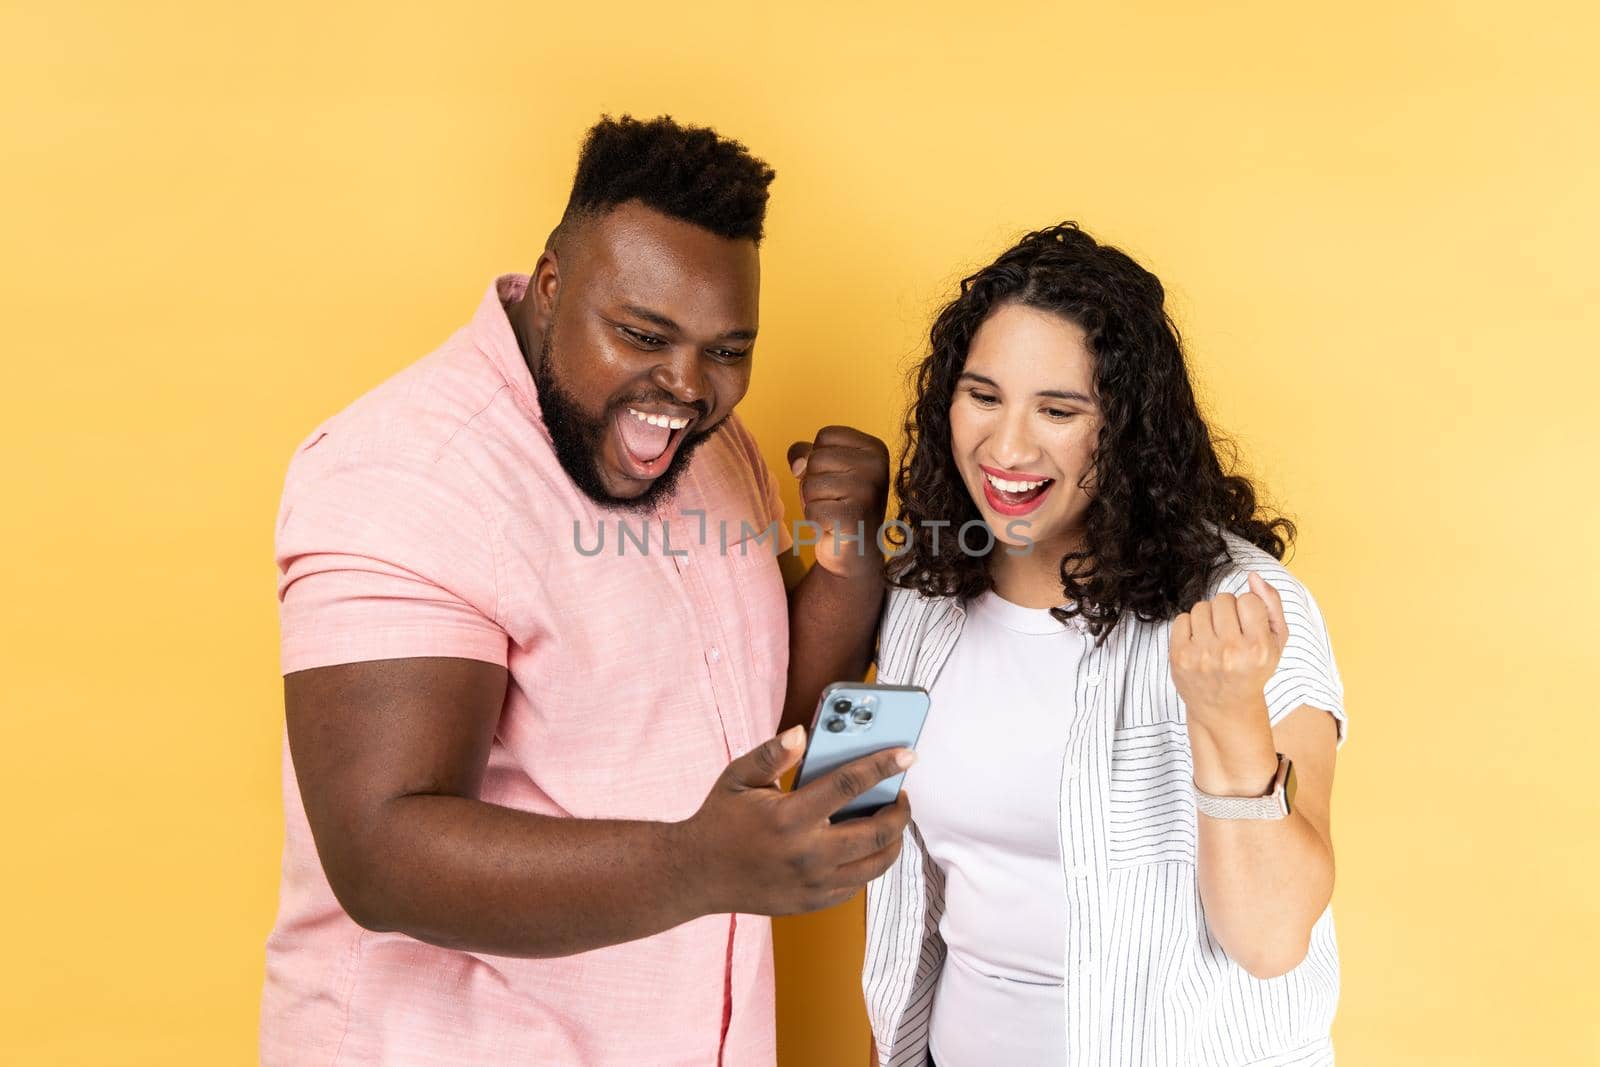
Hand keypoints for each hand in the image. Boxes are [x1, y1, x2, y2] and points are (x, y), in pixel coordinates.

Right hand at [679, 725, 913, 915]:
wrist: (696, 875)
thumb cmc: (719, 819)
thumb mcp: (739, 777)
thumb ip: (773, 753)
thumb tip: (803, 732)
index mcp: (789, 818)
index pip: (849, 785)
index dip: (882, 766)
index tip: (907, 754)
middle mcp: (806, 854)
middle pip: (876, 832)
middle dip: (900, 810)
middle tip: (901, 794)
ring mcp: (812, 884)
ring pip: (875, 864)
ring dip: (893, 840)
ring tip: (891, 820)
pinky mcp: (813, 902)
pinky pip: (858, 884)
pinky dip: (871, 863)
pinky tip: (867, 845)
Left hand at [787, 426, 890, 579]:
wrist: (855, 551)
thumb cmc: (837, 504)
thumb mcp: (823, 469)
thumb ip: (806, 453)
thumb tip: (798, 465)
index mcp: (875, 449)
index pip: (826, 435)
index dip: (818, 458)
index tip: (837, 478)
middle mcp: (877, 466)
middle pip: (816, 458)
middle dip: (814, 481)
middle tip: (834, 500)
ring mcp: (869, 492)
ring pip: (811, 484)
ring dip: (813, 502)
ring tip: (833, 512)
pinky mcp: (855, 517)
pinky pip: (812, 510)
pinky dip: (815, 521)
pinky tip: (832, 526)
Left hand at [1169, 573, 1287, 791]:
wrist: (1225, 708)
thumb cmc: (1253, 670)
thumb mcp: (1276, 641)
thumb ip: (1272, 605)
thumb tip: (1253, 577)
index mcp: (1258, 649)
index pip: (1248, 599)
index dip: (1248, 609)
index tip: (1248, 627)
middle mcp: (1230, 652)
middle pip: (1223, 600)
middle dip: (1227, 611)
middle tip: (1230, 633)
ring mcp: (1201, 656)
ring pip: (1201, 607)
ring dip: (1208, 617)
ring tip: (1215, 638)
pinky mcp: (1179, 657)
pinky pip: (1182, 618)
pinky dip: (1191, 627)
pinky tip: (1200, 643)